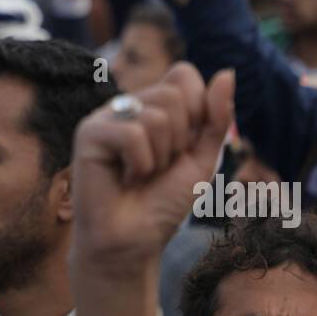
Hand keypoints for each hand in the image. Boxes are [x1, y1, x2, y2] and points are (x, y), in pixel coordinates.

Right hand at [71, 64, 234, 274]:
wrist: (133, 243)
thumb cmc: (163, 203)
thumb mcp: (201, 159)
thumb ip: (216, 118)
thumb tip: (228, 73)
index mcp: (152, 105)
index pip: (184, 74)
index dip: (198, 110)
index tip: (185, 148)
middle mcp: (127, 105)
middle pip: (173, 95)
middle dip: (180, 140)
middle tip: (159, 167)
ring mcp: (105, 117)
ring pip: (156, 116)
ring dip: (160, 157)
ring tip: (141, 175)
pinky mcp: (88, 133)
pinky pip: (132, 134)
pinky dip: (141, 164)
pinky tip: (125, 179)